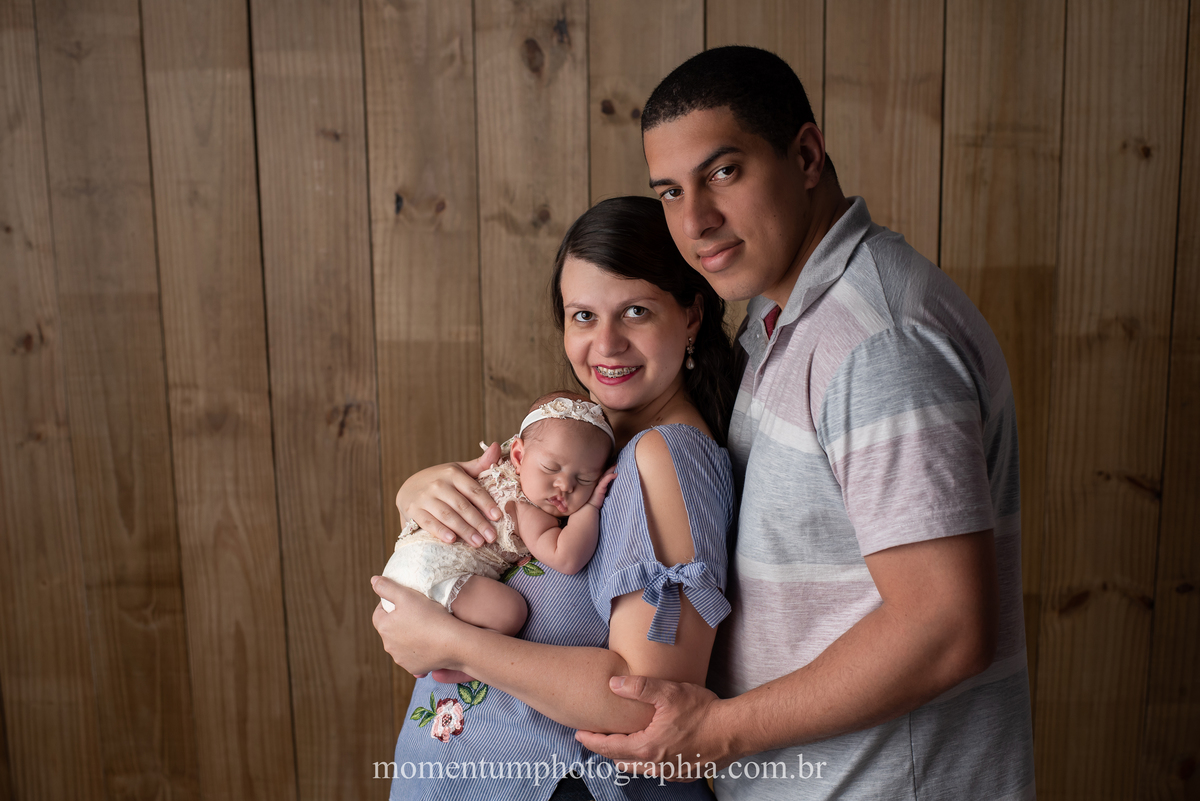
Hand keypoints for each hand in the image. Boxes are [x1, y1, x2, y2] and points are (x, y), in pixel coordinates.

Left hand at [371, 576, 459, 675]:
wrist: (452, 642)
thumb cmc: (429, 616)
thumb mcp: (407, 595)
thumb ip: (387, 587)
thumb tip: (373, 581)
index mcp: (384, 627)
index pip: (378, 614)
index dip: (388, 605)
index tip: (401, 601)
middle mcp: (389, 646)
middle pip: (389, 630)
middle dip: (397, 621)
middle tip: (414, 613)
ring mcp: (401, 659)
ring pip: (400, 644)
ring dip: (407, 637)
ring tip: (423, 627)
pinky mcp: (414, 668)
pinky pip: (412, 657)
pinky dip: (417, 650)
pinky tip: (428, 643)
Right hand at [394, 442, 503, 545]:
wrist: (409, 488)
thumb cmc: (441, 481)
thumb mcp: (458, 471)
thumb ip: (479, 464)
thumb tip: (497, 446)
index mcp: (453, 474)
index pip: (473, 489)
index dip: (486, 503)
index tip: (498, 516)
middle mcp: (438, 484)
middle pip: (462, 505)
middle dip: (478, 522)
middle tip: (491, 537)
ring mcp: (425, 498)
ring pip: (447, 515)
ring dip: (464, 530)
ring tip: (478, 543)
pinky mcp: (413, 510)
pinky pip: (428, 522)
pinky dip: (440, 531)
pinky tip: (452, 540)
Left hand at [575, 675, 736, 779]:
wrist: (734, 730)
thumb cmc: (703, 711)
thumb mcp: (669, 692)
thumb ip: (639, 687)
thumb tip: (613, 684)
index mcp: (648, 746)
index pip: (610, 747)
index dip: (592, 741)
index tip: (580, 734)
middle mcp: (656, 764)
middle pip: (621, 760)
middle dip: (606, 750)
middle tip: (595, 739)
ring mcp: (671, 770)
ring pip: (639, 768)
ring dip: (626, 757)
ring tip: (619, 745)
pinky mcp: (685, 772)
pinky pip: (657, 771)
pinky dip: (647, 762)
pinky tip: (650, 752)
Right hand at [586, 467, 618, 510]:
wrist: (588, 509)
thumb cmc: (593, 503)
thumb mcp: (600, 496)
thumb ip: (604, 492)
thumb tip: (611, 490)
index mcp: (598, 485)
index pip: (603, 476)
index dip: (608, 471)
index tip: (613, 466)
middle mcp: (597, 484)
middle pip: (604, 474)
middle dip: (610, 468)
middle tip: (615, 463)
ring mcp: (598, 486)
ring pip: (605, 475)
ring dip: (610, 470)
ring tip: (615, 465)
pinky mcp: (599, 488)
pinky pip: (605, 481)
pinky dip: (610, 477)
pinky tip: (615, 474)